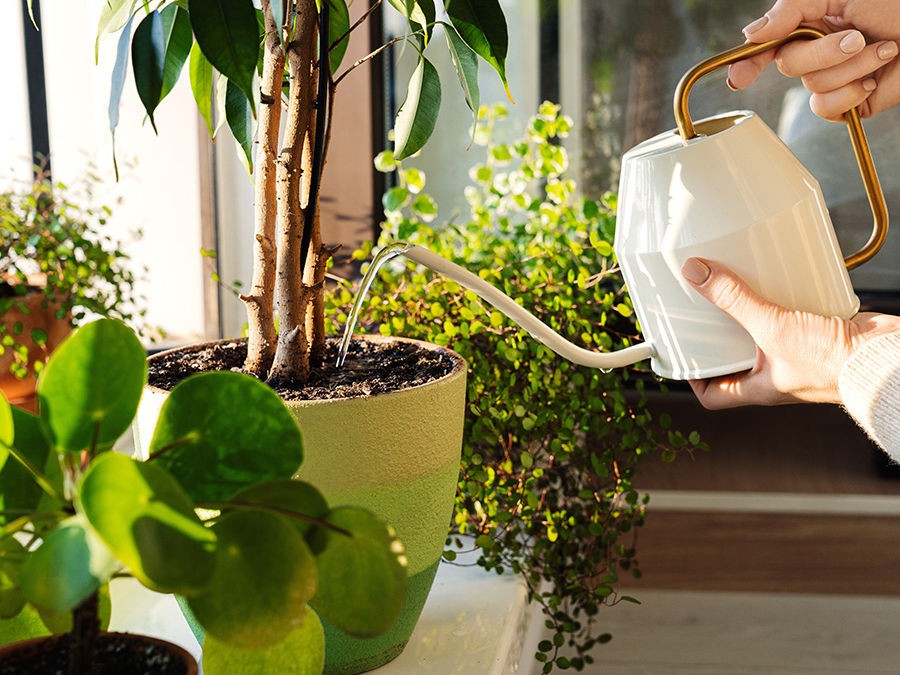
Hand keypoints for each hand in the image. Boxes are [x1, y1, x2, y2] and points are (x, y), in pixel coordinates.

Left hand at [680, 257, 899, 407]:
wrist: (886, 357)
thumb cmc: (835, 364)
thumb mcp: (772, 329)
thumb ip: (734, 301)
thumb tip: (697, 275)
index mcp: (759, 388)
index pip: (713, 394)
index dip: (693, 377)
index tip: (681, 355)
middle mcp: (775, 374)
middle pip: (734, 359)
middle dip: (718, 336)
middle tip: (701, 311)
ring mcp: (797, 354)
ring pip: (762, 335)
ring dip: (749, 312)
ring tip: (732, 287)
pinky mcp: (817, 333)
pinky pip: (791, 317)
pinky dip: (781, 298)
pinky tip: (775, 278)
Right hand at [727, 0, 899, 119]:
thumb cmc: (894, 2)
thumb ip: (790, 10)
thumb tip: (751, 34)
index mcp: (808, 26)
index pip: (766, 47)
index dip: (748, 62)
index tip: (738, 79)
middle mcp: (815, 54)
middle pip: (790, 65)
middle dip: (824, 53)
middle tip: (858, 37)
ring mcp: (831, 80)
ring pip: (812, 86)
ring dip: (851, 67)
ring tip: (882, 50)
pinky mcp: (847, 104)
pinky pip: (826, 108)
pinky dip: (851, 93)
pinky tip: (873, 79)